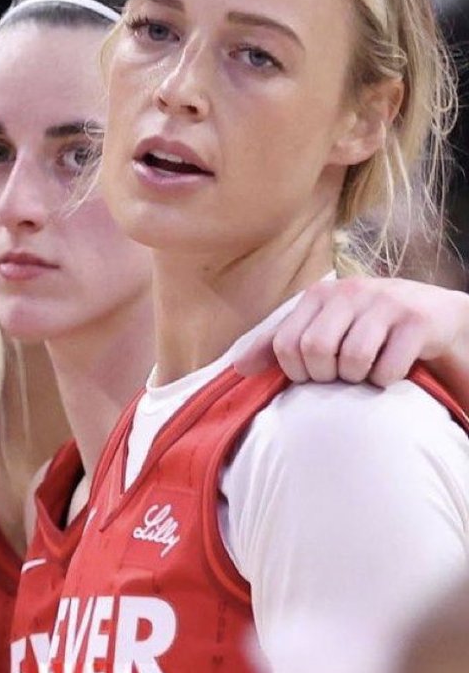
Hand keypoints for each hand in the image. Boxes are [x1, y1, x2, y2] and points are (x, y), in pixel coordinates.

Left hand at [235, 276, 468, 387]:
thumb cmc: (366, 328)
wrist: (434, 317)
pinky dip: (385, 381)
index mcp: (321, 295)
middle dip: (325, 375)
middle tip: (339, 376)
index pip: (286, 344)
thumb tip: (238, 368)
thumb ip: (278, 345)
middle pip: (315, 349)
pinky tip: (390, 371)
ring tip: (364, 373)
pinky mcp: (417, 321)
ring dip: (357, 379)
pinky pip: (387, 368)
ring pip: (352, 358)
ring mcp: (386, 303)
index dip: (295, 372)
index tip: (311, 375)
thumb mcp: (321, 327)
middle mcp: (351, 291)